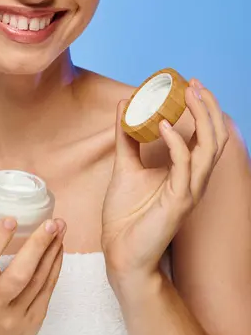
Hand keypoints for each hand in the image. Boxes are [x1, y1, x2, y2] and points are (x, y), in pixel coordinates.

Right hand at [0, 216, 65, 334]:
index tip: (12, 219)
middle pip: (18, 276)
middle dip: (37, 247)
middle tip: (51, 223)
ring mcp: (14, 317)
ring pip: (38, 281)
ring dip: (51, 251)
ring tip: (60, 228)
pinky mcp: (33, 322)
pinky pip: (47, 289)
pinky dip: (55, 265)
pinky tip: (58, 247)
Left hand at [101, 79, 228, 290]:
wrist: (119, 251)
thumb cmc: (126, 214)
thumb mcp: (124, 166)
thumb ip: (126, 137)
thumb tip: (125, 105)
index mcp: (185, 171)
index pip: (205, 136)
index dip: (203, 109)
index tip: (190, 85)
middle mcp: (193, 179)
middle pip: (215, 138)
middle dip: (208, 108)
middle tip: (194, 84)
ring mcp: (189, 190)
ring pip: (209, 149)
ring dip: (201, 118)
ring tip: (186, 95)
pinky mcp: (178, 201)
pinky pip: (184, 166)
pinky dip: (176, 143)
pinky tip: (161, 125)